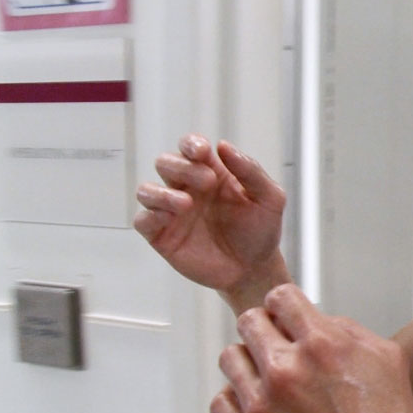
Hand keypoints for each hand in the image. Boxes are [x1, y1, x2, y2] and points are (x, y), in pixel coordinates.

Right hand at [134, 134, 289, 310]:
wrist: (255, 269)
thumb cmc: (261, 230)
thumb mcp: (270, 198)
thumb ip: (250, 170)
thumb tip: (223, 145)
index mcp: (211, 172)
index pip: (190, 147)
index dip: (190, 143)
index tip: (201, 151)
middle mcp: (187, 188)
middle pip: (166, 163)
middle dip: (182, 167)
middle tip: (208, 182)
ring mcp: (172, 212)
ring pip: (147, 190)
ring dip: (162, 192)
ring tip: (187, 204)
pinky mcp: (163, 236)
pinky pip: (143, 221)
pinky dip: (151, 216)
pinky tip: (171, 219)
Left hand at [212, 284, 412, 412]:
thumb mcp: (386, 358)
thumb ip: (347, 328)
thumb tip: (319, 320)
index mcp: (321, 345)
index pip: (280, 296)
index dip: (285, 303)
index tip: (285, 313)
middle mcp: (286, 371)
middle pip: (248, 322)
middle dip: (266, 327)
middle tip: (277, 341)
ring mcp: (262, 406)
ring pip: (231, 359)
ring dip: (249, 361)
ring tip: (268, 374)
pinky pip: (220, 402)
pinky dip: (237, 398)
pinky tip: (258, 402)